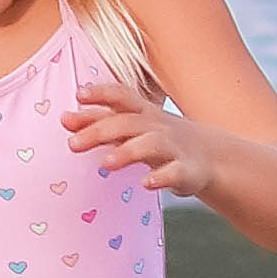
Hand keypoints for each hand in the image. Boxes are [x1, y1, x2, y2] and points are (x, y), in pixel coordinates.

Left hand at [63, 87, 200, 189]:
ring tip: (106, 164)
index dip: (101, 93)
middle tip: (72, 144)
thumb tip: (65, 119)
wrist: (211, 157)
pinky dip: (161, 177)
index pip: (122, 96)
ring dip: (128, 152)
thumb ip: (100, 123)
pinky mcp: (186, 172)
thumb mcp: (133, 127)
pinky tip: (146, 183)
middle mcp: (157, 126)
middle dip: (100, 131)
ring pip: (151, 145)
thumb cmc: (160, 139)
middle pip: (128, 123)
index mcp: (143, 113)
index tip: (79, 95)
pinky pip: (175, 173)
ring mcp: (173, 148)